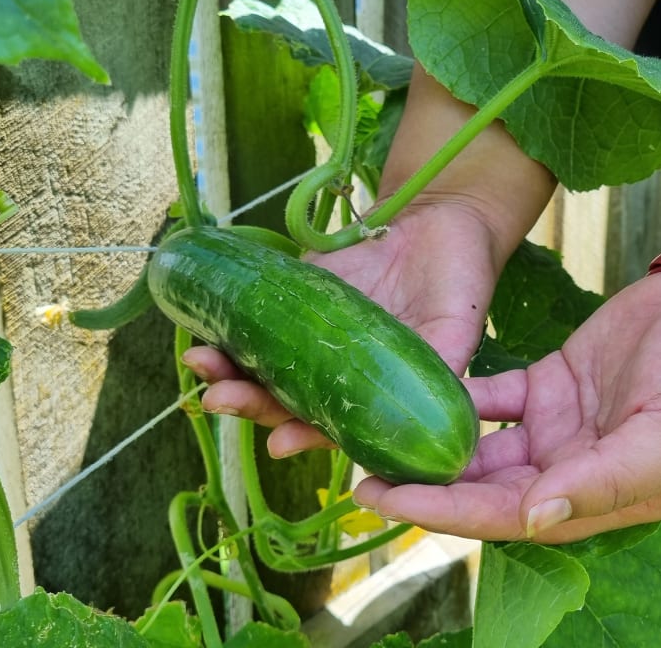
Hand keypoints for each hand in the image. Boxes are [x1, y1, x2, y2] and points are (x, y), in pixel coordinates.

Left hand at [182, 201, 501, 454]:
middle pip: (286, 399)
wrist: (441, 216)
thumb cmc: (460, 279)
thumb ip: (440, 369)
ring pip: (264, 363)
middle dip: (249, 403)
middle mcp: (339, 370)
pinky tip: (202, 326)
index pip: (333, 426)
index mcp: (375, 392)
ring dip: (229, 368)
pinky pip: (257, 316)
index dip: (305, 437)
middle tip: (216, 399)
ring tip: (199, 362)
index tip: (280, 444)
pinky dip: (230, 324)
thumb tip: (425, 421)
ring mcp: (315, 334)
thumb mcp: (458, 329)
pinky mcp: (299, 295)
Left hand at [354, 272, 660, 542]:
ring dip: (433, 442)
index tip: (386, 496)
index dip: (446, 510)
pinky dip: (459, 394)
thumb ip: (606, 480)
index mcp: (600, 497)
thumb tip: (535, 520)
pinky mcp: (555, 382)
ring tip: (375, 431)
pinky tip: (417, 385)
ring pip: (483, 444)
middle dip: (425, 482)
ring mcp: (562, 426)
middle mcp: (572, 469)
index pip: (508, 515)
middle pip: (484, 486)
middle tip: (358, 467)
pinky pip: (497, 395)